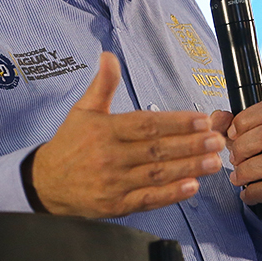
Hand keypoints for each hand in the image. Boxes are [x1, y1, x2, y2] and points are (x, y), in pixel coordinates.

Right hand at [31, 52, 224, 217]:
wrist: (43, 183)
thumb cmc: (69, 144)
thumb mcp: (83, 110)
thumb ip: (103, 84)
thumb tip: (108, 56)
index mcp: (105, 131)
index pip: (146, 124)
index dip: (176, 122)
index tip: (202, 120)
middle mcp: (110, 157)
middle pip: (157, 150)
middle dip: (191, 145)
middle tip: (217, 140)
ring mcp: (113, 183)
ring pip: (157, 174)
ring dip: (188, 168)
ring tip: (214, 161)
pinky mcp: (115, 205)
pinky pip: (147, 199)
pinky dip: (170, 194)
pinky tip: (192, 187)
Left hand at [210, 100, 261, 227]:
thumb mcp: (256, 136)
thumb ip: (233, 125)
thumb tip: (220, 117)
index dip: (244, 120)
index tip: (232, 133)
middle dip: (242, 148)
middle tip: (233, 158)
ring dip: (245, 172)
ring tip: (237, 176)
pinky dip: (253, 192)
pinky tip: (247, 193)